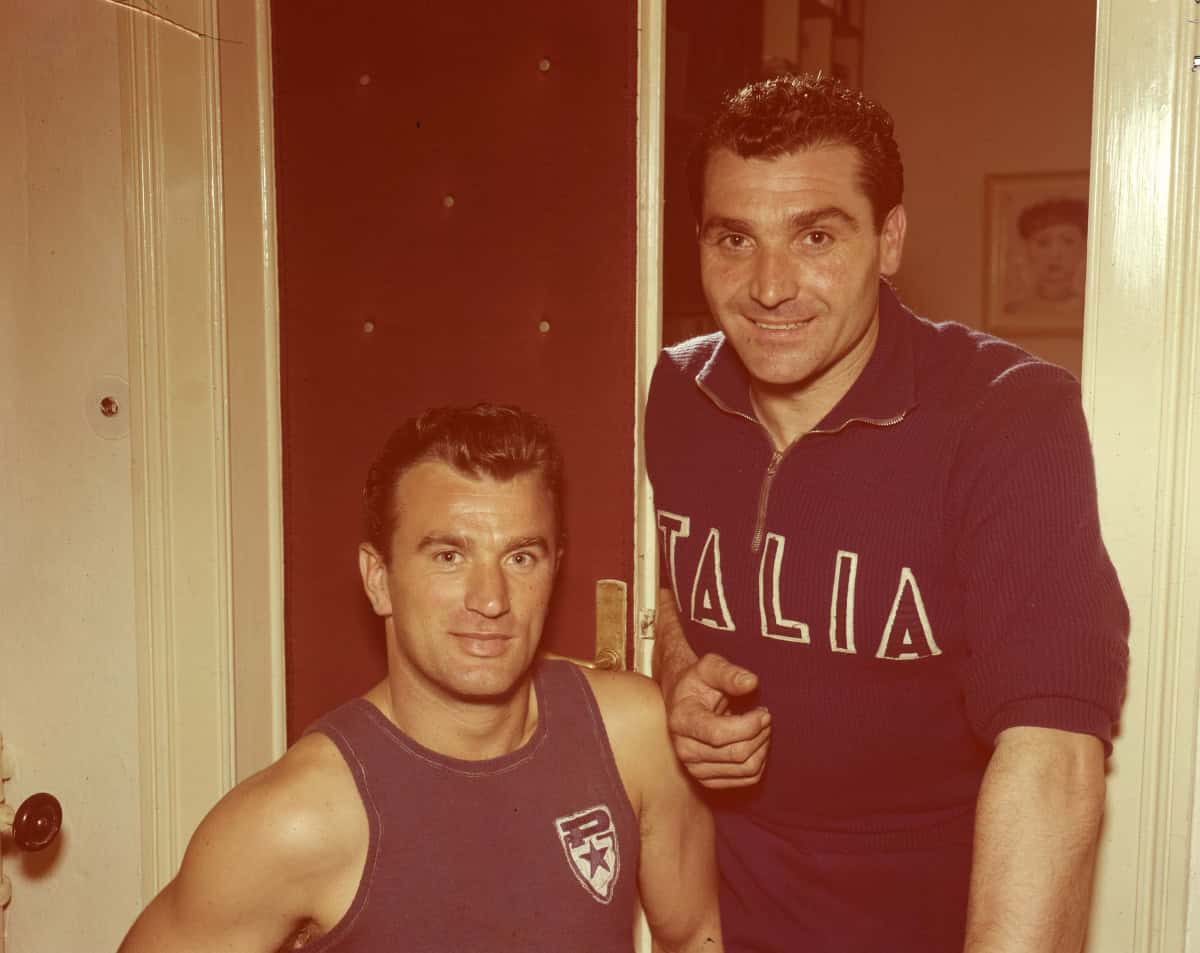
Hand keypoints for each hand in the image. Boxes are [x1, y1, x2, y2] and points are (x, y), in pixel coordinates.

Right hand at [664, 653, 770, 788]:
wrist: (684, 701)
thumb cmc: (698, 682)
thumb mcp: (710, 667)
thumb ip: (729, 673)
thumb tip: (751, 682)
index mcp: (681, 721)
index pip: (719, 734)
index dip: (749, 725)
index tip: (763, 712)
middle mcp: (684, 749)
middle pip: (736, 753)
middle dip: (760, 734)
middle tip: (765, 716)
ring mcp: (695, 768)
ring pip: (745, 769)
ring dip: (762, 747)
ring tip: (762, 727)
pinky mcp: (708, 779)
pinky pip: (747, 778)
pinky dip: (759, 760)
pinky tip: (756, 742)